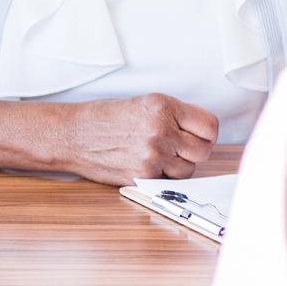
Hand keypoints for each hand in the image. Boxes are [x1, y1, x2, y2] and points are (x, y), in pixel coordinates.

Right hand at [59, 93, 219, 184]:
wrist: (76, 134)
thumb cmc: (108, 117)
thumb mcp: (146, 103)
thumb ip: (176, 115)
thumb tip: (202, 132)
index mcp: (164, 107)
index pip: (210, 126)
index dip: (208, 132)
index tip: (202, 135)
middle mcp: (161, 130)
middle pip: (203, 150)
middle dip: (196, 150)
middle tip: (183, 146)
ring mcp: (152, 156)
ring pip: (189, 170)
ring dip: (181, 165)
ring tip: (164, 155)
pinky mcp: (142, 176)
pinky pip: (169, 182)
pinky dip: (165, 176)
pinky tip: (150, 164)